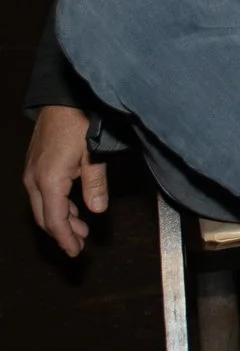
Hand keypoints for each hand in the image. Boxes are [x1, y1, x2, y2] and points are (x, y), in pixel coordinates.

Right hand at [24, 105, 103, 258]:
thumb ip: (95, 184)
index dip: (65, 238)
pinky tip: (72, 208)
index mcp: (48, 181)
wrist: (62, 98)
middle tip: (79, 244)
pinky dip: (57, 205)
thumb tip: (97, 210)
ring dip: (61, 220)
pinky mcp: (35, 165)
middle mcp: (34, 179)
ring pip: (43, 206)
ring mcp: (32, 172)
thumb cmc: (79, 122)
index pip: (55, 220)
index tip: (75, 252)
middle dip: (62, 233)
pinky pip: (42, 194)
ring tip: (80, 229)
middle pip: (45, 217)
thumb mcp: (94, 154)